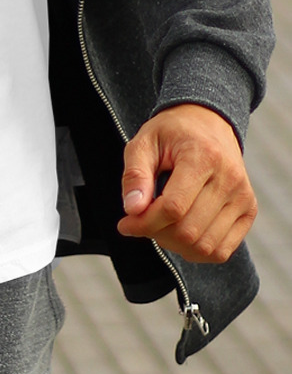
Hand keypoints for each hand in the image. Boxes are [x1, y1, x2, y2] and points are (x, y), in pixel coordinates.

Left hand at [117, 103, 257, 263]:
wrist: (207, 121)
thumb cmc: (171, 132)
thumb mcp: (144, 142)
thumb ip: (135, 174)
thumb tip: (132, 209)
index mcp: (203, 156)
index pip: (173, 207)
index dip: (145, 222)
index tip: (125, 223)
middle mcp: (230, 178)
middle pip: (188, 230)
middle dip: (156, 233)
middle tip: (140, 221)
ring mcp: (243, 197)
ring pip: (205, 246)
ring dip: (174, 244)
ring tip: (159, 224)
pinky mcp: (249, 210)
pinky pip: (222, 250)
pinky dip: (196, 251)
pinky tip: (178, 232)